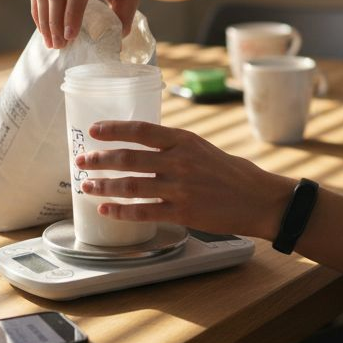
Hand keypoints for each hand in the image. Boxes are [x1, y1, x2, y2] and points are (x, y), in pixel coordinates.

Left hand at [74, 121, 286, 240]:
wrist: (260, 200)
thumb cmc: (234, 174)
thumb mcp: (204, 149)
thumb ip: (176, 148)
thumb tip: (144, 149)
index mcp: (184, 141)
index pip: (140, 130)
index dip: (113, 129)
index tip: (94, 130)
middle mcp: (179, 161)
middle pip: (128, 158)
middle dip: (99, 159)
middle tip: (81, 161)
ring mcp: (180, 188)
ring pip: (130, 185)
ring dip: (104, 185)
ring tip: (87, 186)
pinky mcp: (182, 212)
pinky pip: (143, 211)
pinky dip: (121, 211)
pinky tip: (107, 210)